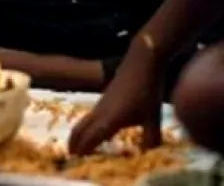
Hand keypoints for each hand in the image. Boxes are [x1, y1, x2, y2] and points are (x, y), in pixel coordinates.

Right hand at [69, 37, 165, 153]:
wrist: (140, 63)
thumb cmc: (147, 90)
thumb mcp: (152, 117)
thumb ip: (150, 138)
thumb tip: (149, 155)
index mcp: (110, 118)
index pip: (91, 138)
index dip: (83, 150)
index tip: (76, 161)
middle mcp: (100, 112)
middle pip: (80, 129)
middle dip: (74, 143)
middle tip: (71, 156)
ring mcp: (100, 105)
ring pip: (84, 122)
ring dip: (79, 134)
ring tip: (79, 147)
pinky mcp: (104, 99)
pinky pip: (90, 117)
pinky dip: (87, 127)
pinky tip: (96, 132)